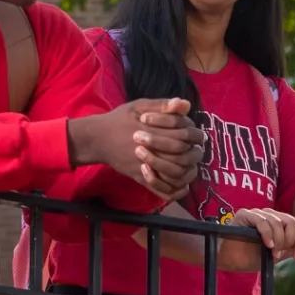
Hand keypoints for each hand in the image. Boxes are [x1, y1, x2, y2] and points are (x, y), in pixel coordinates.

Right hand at [68, 99, 203, 198]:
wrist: (98, 139)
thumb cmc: (119, 120)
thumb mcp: (139, 106)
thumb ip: (162, 105)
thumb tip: (185, 104)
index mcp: (154, 131)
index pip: (186, 135)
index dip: (195, 135)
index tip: (196, 135)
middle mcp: (153, 150)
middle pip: (184, 155)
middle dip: (193, 152)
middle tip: (195, 149)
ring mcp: (147, 167)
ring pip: (177, 174)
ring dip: (187, 169)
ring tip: (187, 162)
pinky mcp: (142, 179)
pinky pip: (165, 190)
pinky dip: (176, 189)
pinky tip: (180, 181)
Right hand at [230, 208, 294, 262]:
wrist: (231, 261)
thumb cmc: (252, 257)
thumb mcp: (276, 253)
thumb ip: (290, 248)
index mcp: (279, 222)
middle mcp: (270, 215)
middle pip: (292, 222)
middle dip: (290, 240)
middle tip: (281, 255)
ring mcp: (257, 213)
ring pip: (278, 222)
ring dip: (278, 241)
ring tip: (272, 253)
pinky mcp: (245, 215)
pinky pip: (262, 221)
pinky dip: (268, 234)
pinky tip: (267, 245)